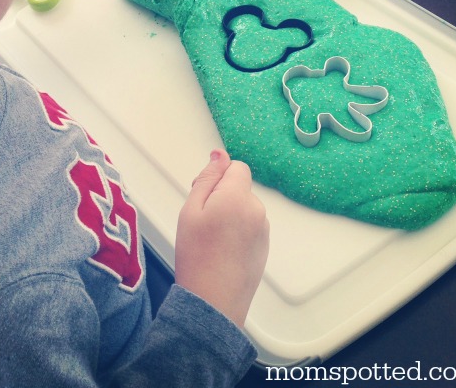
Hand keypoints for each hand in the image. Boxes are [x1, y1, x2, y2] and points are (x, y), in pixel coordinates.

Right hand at [175, 150, 269, 327]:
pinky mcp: (265, 246)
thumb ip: (208, 178)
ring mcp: (263, 229)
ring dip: (230, 213)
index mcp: (238, 196)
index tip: (203, 195)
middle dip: (222, 195)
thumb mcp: (191, 210)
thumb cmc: (196, 255)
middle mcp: (257, 209)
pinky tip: (222, 249)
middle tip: (201, 220)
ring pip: (244, 207)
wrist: (213, 302)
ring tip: (211, 239)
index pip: (237, 167)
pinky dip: (237, 230)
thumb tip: (220, 154)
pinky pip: (250, 225)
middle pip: (240, 188)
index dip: (218, 177)